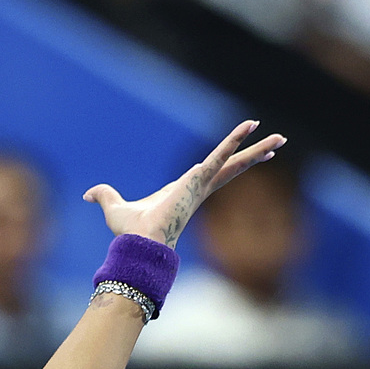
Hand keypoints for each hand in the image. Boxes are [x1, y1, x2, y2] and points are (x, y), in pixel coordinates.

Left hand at [82, 120, 285, 246]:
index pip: (213, 172)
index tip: (243, 155)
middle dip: (254, 155)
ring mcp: (202, 184)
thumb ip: (105, 196)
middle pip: (232, 167)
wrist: (139, 242)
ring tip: (281, 138)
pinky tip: (249, 126)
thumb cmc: (130, 232)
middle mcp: (198, 187)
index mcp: (185, 190)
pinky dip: (233, 141)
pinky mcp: (199, 180)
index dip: (228, 162)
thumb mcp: (115, 207)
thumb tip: (88, 194)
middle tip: (277, 145)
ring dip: (256, 148)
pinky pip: (219, 156)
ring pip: (233, 161)